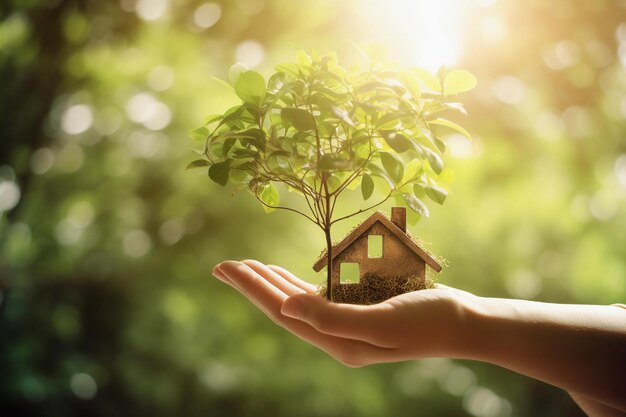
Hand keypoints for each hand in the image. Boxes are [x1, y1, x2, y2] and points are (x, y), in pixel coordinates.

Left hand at [212, 260, 473, 366]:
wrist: (464, 322)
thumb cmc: (428, 320)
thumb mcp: (382, 321)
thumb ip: (333, 318)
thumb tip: (286, 307)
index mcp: (337, 342)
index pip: (283, 312)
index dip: (253, 289)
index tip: (226, 268)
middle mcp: (336, 336)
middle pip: (283, 307)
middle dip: (252, 285)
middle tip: (223, 266)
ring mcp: (346, 324)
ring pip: (297, 301)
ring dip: (271, 282)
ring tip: (246, 267)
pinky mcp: (358, 310)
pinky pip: (317, 296)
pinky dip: (297, 282)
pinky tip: (285, 274)